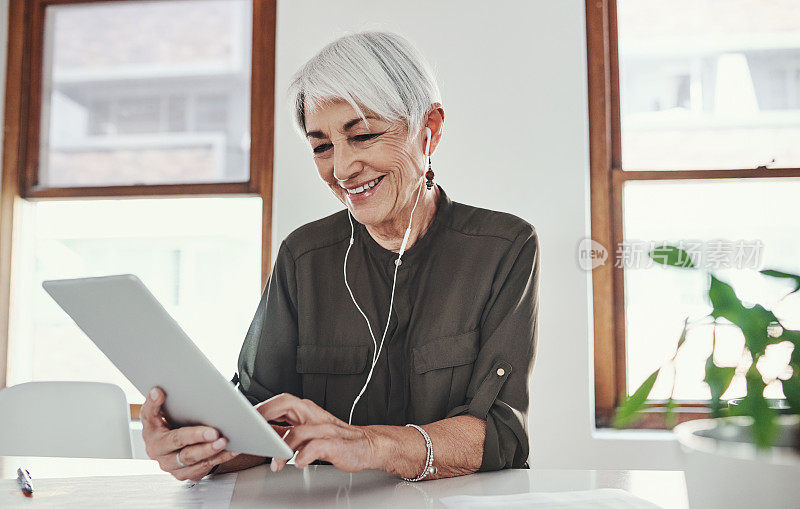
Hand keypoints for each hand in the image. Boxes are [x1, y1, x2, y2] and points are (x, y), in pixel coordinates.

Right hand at [141, 387, 239, 480]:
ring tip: (224, 442)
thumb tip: (157, 391)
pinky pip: (203, 467)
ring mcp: (171, 466)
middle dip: (197, 437)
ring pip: (192, 459)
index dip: (156, 406)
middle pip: (178, 442)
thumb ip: (156, 403)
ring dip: (210, 451)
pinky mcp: (185, 474)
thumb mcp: (158, 415)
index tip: (162, 394)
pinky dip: (220, 458)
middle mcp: (158, 452)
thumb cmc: (167, 428)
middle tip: (213, 432)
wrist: (171, 451)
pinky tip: (231, 450)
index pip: (151, 418)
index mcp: (151, 433)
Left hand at [256, 393, 382, 472]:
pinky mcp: (335, 443)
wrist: (366, 445)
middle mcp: (314, 415)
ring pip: (299, 429)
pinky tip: (297, 463)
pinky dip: (304, 455)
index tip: (243, 419)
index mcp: (306, 410)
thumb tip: (259, 432)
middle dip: (267, 413)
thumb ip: (285, 430)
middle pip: (288, 403)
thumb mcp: (307, 432)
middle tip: (253, 430)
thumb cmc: (336, 439)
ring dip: (284, 447)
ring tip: (275, 462)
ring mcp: (325, 428)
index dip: (261, 408)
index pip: (280, 401)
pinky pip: (316, 446)